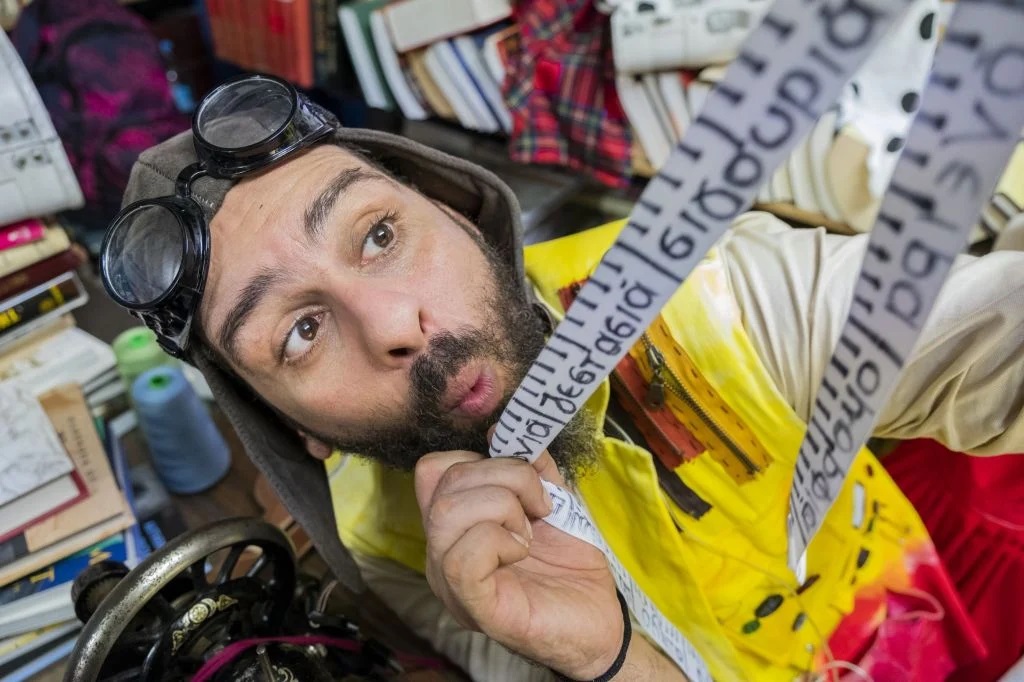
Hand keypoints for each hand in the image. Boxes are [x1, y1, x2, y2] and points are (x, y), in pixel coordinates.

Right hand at [414, 444, 621, 679]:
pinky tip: (521, 551)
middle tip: (540, 505)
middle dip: (505, 477)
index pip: (433, 470)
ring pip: (447, 513)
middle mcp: (442, 554)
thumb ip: (533, 467)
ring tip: (529, 532)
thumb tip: (505, 430)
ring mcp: (452, 582)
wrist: (599, 621)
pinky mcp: (474, 606)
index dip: (478, 457)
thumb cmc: (571, 566)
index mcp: (456, 527)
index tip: (525, 477)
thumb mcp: (554, 501)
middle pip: (443, 482)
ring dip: (504, 507)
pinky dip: (499, 540)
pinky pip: (462, 557)